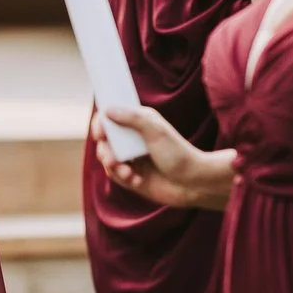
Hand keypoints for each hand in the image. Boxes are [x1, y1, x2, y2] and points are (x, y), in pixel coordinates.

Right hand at [92, 103, 236, 208]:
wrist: (193, 183)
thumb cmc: (178, 154)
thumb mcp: (156, 131)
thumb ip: (132, 118)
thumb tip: (108, 109)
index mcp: (138, 122)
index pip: (111, 117)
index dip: (100, 124)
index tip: (99, 133)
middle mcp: (133, 139)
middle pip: (105, 140)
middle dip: (105, 150)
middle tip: (111, 157)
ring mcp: (132, 158)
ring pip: (107, 159)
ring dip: (113, 166)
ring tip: (127, 172)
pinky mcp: (132, 176)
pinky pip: (115, 175)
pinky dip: (123, 177)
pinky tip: (136, 180)